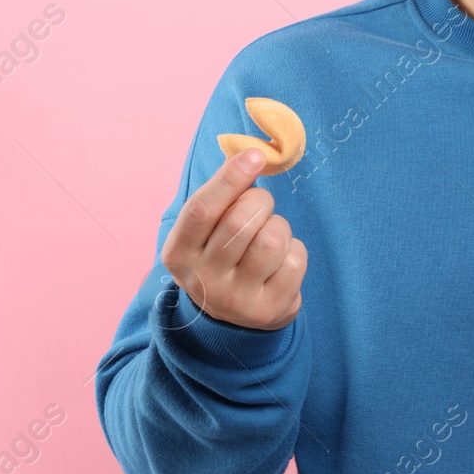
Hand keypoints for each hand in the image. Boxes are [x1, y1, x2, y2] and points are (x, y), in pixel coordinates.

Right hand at [160, 149, 309, 330]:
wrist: (232, 318)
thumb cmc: (221, 256)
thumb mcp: (206, 232)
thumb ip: (221, 198)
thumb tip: (250, 155)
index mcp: (178, 252)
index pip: (202, 210)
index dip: (230, 179)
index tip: (255, 155)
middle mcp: (202, 278)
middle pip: (241, 220)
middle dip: (260, 201)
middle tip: (261, 205)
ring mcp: (236, 298)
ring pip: (273, 239)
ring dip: (279, 227)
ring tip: (269, 236)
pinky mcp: (269, 309)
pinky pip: (295, 259)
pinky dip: (295, 250)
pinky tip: (280, 261)